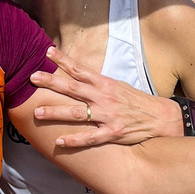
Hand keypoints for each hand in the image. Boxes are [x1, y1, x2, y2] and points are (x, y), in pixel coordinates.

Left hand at [31, 46, 184, 148]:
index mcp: (105, 84)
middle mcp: (104, 98)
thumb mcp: (117, 87)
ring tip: (37, 112)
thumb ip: (97, 83)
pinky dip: (74, 140)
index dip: (63, 60)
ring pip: (78, 113)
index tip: (47, 51)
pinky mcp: (113, 133)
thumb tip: (77, 76)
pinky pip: (90, 138)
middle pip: (73, 88)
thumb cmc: (136, 102)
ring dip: (56, 113)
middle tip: (32, 77)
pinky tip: (59, 142)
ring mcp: (108, 116)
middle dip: (51, 82)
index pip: (80, 69)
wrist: (162, 118)